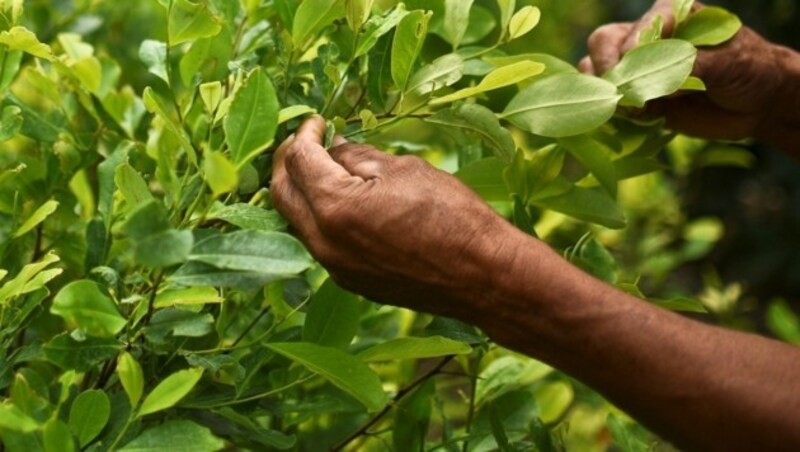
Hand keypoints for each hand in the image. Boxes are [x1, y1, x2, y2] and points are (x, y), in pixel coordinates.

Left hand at [271, 116, 521, 319]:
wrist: (482, 276)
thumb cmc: (451, 216)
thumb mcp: (404, 170)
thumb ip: (359, 157)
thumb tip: (334, 150)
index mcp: (334, 207)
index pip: (300, 160)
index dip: (305, 134)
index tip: (317, 122)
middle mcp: (324, 242)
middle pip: (283, 194)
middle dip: (289, 163)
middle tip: (306, 142)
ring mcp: (335, 267)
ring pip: (299, 221)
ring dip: (303, 192)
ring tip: (323, 170)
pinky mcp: (350, 281)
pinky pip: (320, 243)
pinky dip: (321, 217)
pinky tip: (343, 203)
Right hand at [579, 0, 795, 143]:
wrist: (758, 103)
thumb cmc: (749, 70)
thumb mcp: (726, 62)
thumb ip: (687, 65)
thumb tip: (648, 81)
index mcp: (670, 15)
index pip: (635, 27)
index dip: (630, 51)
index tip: (635, 74)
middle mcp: (648, 37)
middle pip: (603, 43)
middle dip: (609, 70)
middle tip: (624, 94)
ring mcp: (638, 68)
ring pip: (597, 70)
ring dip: (609, 91)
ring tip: (636, 108)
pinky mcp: (637, 97)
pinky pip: (608, 100)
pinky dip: (614, 110)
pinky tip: (639, 116)